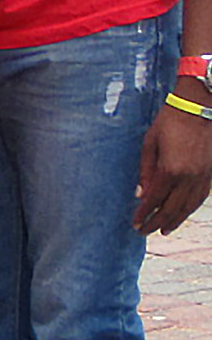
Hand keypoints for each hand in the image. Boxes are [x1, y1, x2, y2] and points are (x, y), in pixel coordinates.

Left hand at [134, 104, 211, 233]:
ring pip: (188, 207)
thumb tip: (141, 194)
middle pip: (171, 209)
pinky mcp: (210, 174)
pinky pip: (200, 198)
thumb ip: (145, 171)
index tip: (134, 223)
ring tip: (163, 230)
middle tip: (144, 231)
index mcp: (170, 170)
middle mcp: (189, 178)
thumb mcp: (150, 144)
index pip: (154, 200)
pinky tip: (182, 214)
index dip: (143, 214)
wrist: (199, 108)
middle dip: (156, 223)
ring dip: (175, 220)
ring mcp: (203, 177)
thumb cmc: (169, 122)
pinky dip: (190, 209)